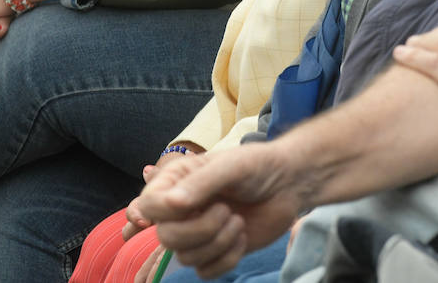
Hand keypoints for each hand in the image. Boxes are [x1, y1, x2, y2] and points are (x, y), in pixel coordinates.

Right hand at [136, 146, 303, 278]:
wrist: (289, 184)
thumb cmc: (258, 166)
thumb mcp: (231, 166)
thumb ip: (201, 183)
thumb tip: (172, 204)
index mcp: (176, 181)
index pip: (148, 205)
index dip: (161, 211)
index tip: (186, 206)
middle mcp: (181, 209)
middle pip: (166, 237)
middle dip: (200, 229)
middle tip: (226, 210)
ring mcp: (197, 232)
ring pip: (186, 257)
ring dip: (218, 242)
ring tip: (238, 220)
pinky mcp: (215, 252)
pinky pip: (206, 272)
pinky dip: (227, 258)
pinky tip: (242, 236)